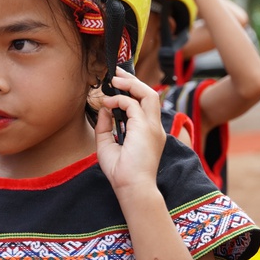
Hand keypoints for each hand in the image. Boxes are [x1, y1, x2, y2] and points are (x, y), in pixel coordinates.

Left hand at [95, 68, 164, 192]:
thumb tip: (105, 108)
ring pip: (148, 95)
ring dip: (131, 84)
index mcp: (148, 132)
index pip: (145, 104)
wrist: (131, 188)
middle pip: (150, 95)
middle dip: (133, 80)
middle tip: (116, 72)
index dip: (132, 90)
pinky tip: (108, 103)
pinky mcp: (145, 129)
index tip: (118, 83)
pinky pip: (134, 105)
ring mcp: (152, 127)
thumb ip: (106, 126)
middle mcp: (154, 128)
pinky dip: (120, 100)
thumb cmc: (121, 173)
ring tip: (115, 79)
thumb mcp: (107, 145)